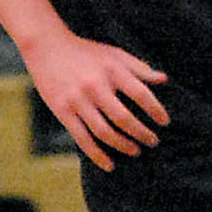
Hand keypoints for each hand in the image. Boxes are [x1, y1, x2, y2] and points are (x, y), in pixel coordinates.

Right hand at [22, 28, 169, 170]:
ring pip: (104, 132)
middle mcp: (95, 86)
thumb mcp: (114, 53)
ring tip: (136, 151)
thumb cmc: (86, 52)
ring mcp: (77, 100)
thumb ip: (139, 67)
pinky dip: (97, 155)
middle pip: (124, 118)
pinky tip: (109, 165)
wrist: (47, 47)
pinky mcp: (63, 111)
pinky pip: (82, 139)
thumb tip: (164, 80)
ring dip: (123, 145)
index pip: (141, 94)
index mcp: (112, 70)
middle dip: (142, 134)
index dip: (156, 110)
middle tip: (153, 141)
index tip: (165, 122)